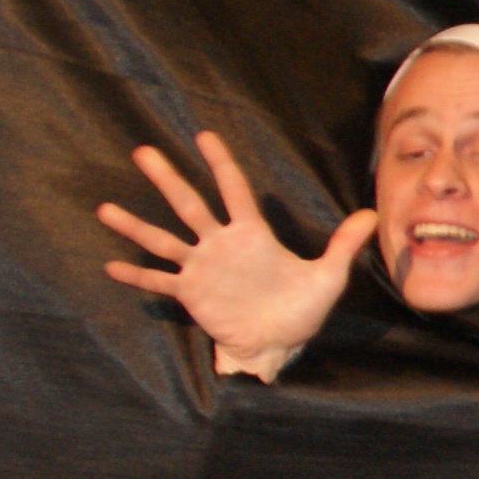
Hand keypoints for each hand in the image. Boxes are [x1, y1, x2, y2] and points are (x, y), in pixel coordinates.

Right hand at [97, 130, 371, 382]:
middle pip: (190, 205)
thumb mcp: (328, 276)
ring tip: (105, 208)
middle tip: (143, 152)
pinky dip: (137, 276)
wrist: (279, 343)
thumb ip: (344, 245)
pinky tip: (110, 266)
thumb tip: (372, 215)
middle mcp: (221, 245)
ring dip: (136, 226)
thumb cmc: (301, 309)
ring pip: (164, 240)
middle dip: (168, 179)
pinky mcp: (191, 294)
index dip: (221, 163)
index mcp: (252, 235)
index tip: (203, 135)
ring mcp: (202, 268)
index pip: (234, 191)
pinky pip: (160, 282)